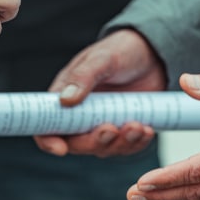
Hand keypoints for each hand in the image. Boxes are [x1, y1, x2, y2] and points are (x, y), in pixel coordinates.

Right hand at [34, 28, 166, 156]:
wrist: (153, 53)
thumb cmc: (121, 50)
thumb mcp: (102, 58)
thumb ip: (83, 77)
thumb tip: (64, 101)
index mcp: (65, 94)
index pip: (47, 124)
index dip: (48, 140)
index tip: (60, 149)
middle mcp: (80, 113)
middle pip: (76, 143)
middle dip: (93, 142)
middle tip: (111, 129)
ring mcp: (102, 122)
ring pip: (103, 148)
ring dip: (119, 144)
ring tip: (137, 125)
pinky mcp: (124, 128)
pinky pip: (126, 147)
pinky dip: (135, 144)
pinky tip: (146, 130)